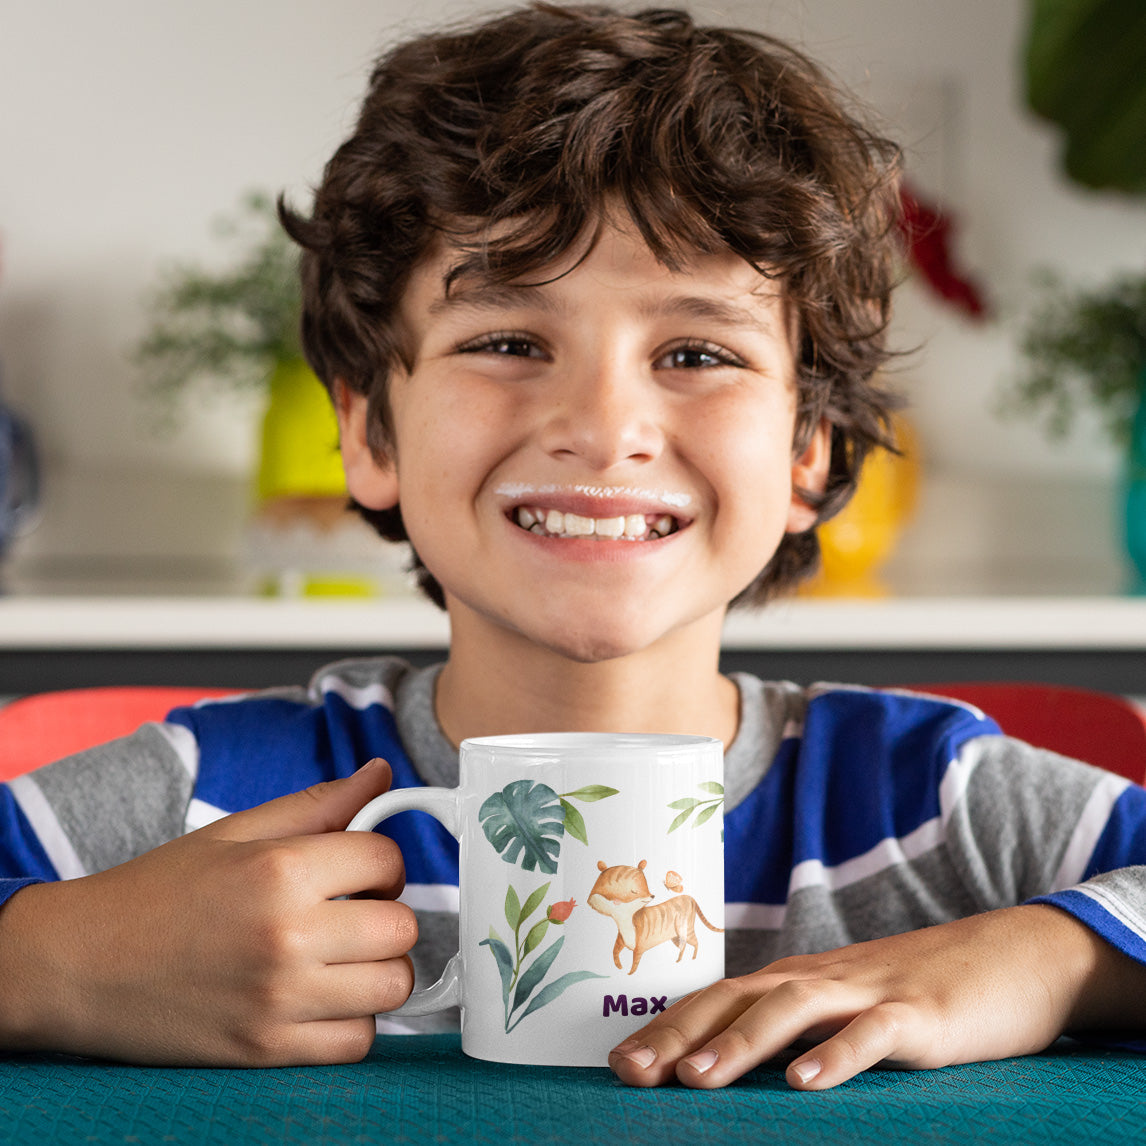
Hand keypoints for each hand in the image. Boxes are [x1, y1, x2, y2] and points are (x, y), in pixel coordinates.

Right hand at [0, 759, 414, 1066]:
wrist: (79, 965)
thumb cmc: (157, 892)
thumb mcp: (236, 832)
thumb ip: (318, 804)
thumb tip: (380, 773)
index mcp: (280, 870)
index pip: (387, 859)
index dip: (382, 862)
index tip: (361, 872)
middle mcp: (287, 935)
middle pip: (402, 928)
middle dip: (387, 915)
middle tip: (353, 913)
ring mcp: (279, 998)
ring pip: (391, 987)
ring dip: (378, 970)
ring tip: (342, 956)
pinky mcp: (267, 1050)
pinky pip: (357, 1043)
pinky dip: (353, 1022)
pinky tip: (324, 998)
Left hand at [609, 904, 1144, 1089]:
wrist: (1008, 956)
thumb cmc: (916, 991)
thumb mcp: (846, 1007)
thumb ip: (795, 1029)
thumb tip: (731, 1062)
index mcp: (796, 980)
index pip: (717, 999)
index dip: (666, 1028)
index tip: (616, 1061)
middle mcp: (820, 979)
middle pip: (737, 999)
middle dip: (678, 1035)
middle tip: (628, 1071)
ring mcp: (868, 992)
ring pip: (792, 1010)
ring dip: (740, 1044)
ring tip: (695, 1079)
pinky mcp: (918, 1015)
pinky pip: (873, 1034)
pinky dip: (837, 1057)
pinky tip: (804, 1084)